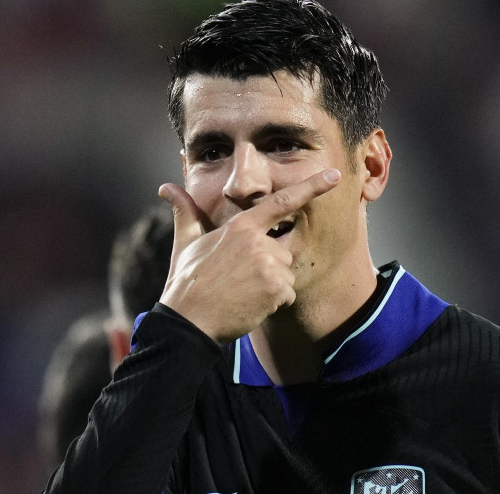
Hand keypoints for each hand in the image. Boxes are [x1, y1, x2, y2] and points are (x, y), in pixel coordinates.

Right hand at [157, 169, 340, 342]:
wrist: (189, 321)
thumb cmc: (187, 281)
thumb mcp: (186, 242)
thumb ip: (185, 212)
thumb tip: (165, 188)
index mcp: (241, 226)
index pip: (282, 202)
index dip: (311, 187)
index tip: (334, 177)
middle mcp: (259, 243)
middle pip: (283, 249)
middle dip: (269, 264)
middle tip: (240, 278)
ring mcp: (270, 266)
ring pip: (286, 272)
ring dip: (271, 284)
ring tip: (243, 291)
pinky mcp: (276, 289)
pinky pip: (287, 293)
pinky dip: (273, 301)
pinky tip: (250, 304)